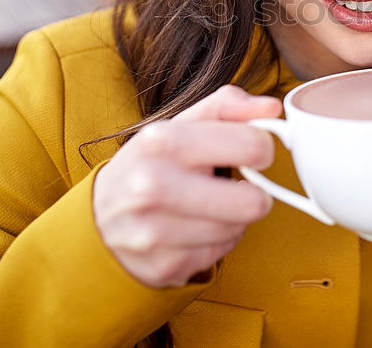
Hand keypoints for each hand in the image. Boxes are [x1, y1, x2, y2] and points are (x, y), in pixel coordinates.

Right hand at [93, 85, 282, 287]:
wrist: (99, 217)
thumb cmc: (151, 164)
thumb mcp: (180, 124)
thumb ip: (227, 106)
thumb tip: (272, 109)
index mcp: (161, 141)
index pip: (250, 146)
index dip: (264, 150)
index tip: (255, 153)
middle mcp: (152, 186)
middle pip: (252, 202)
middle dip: (256, 194)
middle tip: (242, 187)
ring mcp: (154, 231)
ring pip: (238, 229)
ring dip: (235, 218)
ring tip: (213, 205)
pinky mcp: (163, 266)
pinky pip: (220, 253)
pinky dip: (217, 241)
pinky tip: (198, 228)